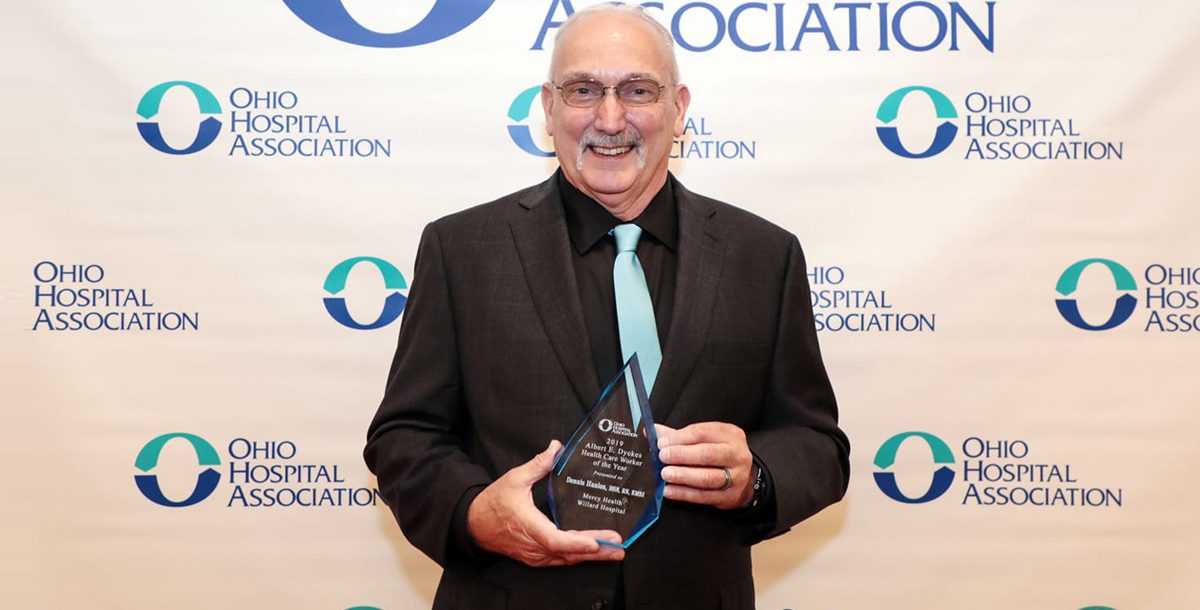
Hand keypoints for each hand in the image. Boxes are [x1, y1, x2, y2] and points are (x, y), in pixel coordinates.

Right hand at [466, 440, 625, 566]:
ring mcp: (535, 554)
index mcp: (529, 526)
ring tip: (614, 551)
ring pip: (566, 559)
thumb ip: (538, 464)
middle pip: (568, 553)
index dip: (576, 543)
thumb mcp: (515, 478)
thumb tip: (556, 447)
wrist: (473, 524)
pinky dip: (578, 557)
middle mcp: (534, 545)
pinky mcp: (536, 557)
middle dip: (596, 551)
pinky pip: (560, 560)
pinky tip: (594, 553)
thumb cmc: (493, 502)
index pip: (555, 540)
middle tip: (619, 547)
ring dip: (591, 557)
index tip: (595, 543)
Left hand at [656, 423, 754, 509]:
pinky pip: (704, 496)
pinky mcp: (729, 497)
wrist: (746, 477)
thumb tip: (654, 431)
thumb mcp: (708, 438)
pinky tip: (669, 491)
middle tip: (663, 457)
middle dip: (682, 455)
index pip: (702, 433)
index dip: (680, 438)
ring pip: (707, 478)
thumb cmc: (721, 453)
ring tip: (665, 474)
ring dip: (683, 476)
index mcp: (730, 435)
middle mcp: (736, 455)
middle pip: (707, 454)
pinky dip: (684, 494)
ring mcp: (736, 477)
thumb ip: (680, 435)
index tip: (662, 443)